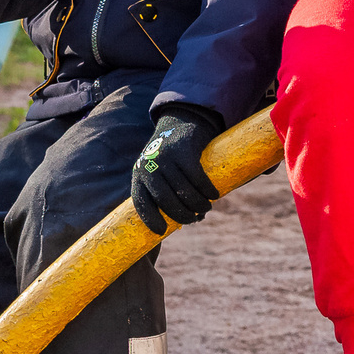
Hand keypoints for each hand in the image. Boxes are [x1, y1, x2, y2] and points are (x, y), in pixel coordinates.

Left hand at [131, 104, 220, 233]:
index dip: (150, 219)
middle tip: (194, 219)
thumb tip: (188, 219)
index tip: (162, 231)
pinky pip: (197, 177)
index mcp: (140, 174)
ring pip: (183, 191)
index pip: (141, 201)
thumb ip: (166, 191)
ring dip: (197, 204)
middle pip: (165, 199)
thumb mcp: (159, 170)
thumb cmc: (171, 156)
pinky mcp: (184, 150)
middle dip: (181, 214)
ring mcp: (166, 157)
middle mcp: (150, 166)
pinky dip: (207, 189)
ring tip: (206, 208)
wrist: (180, 122)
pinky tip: (214, 194)